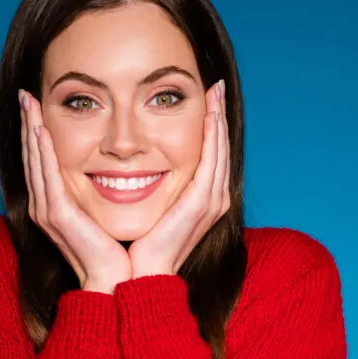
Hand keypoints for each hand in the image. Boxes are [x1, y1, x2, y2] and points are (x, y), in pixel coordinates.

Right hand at [19, 90, 130, 293]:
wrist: (113, 279)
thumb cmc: (112, 249)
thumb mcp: (101, 213)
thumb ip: (96, 192)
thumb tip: (112, 170)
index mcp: (53, 204)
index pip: (40, 160)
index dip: (36, 132)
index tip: (37, 106)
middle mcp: (43, 205)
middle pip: (31, 155)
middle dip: (28, 123)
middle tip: (26, 94)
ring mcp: (46, 210)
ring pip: (35, 160)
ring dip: (31, 128)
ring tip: (29, 102)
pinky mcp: (56, 214)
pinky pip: (47, 176)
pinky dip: (43, 151)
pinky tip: (41, 130)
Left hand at [127, 80, 229, 277]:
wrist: (140, 274)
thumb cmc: (141, 244)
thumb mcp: (151, 207)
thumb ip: (155, 186)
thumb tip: (137, 166)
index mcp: (203, 199)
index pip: (211, 153)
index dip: (211, 124)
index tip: (206, 97)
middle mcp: (214, 197)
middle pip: (220, 146)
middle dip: (218, 113)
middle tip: (215, 84)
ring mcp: (211, 200)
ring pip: (220, 148)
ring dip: (218, 117)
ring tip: (214, 90)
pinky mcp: (202, 202)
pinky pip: (211, 160)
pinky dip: (212, 134)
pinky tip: (209, 114)